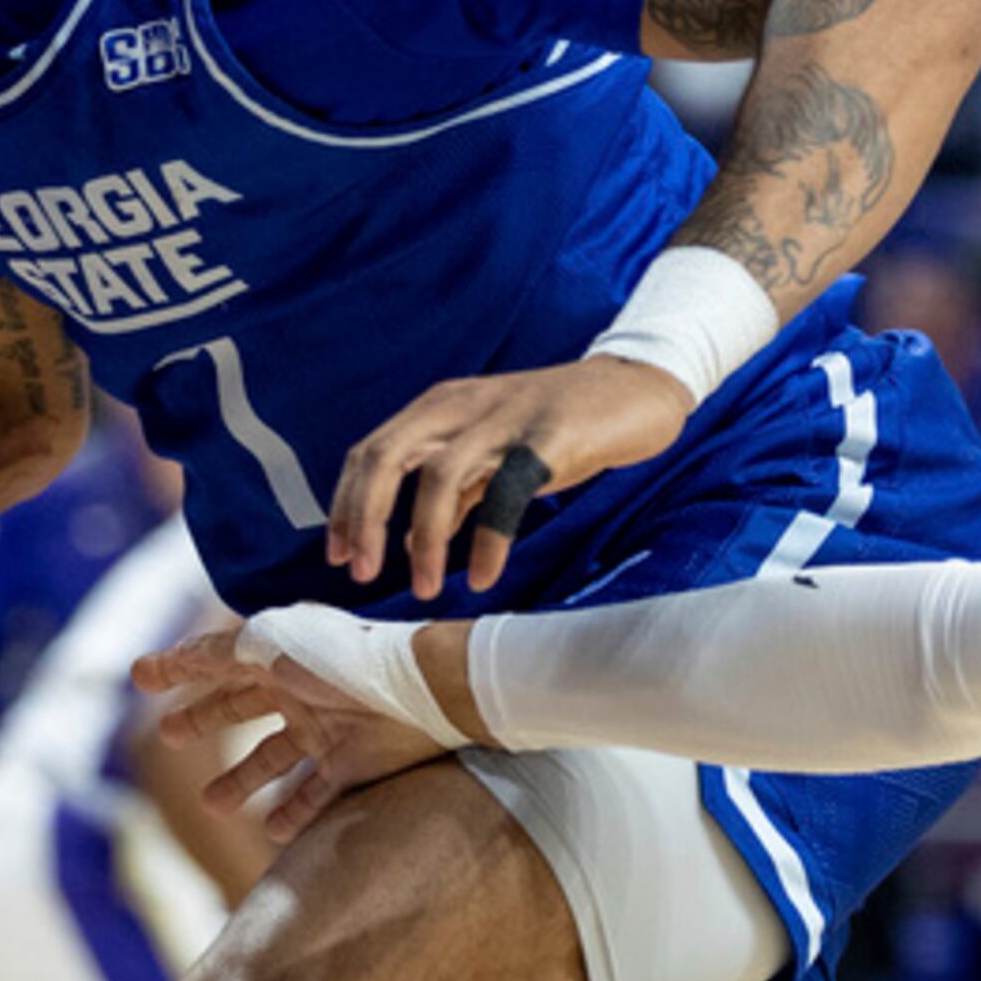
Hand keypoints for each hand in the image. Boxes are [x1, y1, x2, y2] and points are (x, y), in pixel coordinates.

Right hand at [133, 620, 457, 844]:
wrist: (416, 693)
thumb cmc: (339, 660)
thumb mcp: (267, 645)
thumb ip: (218, 652)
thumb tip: (176, 655)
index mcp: (278, 656)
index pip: (216, 659)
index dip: (177, 667)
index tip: (140, 677)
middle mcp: (299, 691)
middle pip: (240, 707)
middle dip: (202, 720)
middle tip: (165, 736)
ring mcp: (325, 730)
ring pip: (273, 760)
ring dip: (242, 781)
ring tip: (213, 804)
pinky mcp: (352, 766)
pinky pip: (317, 797)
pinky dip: (295, 815)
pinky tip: (271, 832)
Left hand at [330, 357, 688, 601]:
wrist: (639, 390)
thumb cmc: (564, 426)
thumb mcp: (496, 455)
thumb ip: (456, 492)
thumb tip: (415, 545)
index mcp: (442, 407)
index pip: (371, 452)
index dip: (347, 504)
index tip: (341, 556)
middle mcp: (463, 406)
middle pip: (387, 456)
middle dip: (365, 518)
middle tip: (361, 574)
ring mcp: (505, 418)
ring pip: (437, 475)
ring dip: (424, 539)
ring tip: (425, 590)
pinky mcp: (549, 437)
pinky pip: (505, 491)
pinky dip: (487, 538)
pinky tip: (482, 574)